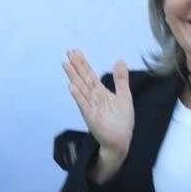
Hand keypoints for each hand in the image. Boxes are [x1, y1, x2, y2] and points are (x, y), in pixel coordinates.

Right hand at [63, 49, 132, 182]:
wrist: (121, 139)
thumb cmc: (122, 121)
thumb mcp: (124, 96)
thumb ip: (121, 79)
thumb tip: (119, 60)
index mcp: (100, 92)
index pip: (89, 74)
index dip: (82, 63)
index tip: (75, 52)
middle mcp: (93, 97)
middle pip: (83, 78)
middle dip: (76, 66)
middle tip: (68, 52)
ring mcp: (90, 106)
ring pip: (81, 88)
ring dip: (73, 77)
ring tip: (66, 65)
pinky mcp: (91, 116)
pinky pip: (83, 104)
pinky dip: (78, 96)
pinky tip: (72, 87)